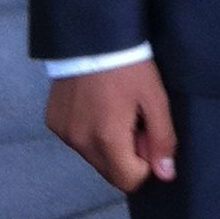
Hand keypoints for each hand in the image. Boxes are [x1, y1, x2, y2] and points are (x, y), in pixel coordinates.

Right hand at [46, 61, 176, 192]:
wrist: (92, 37)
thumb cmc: (129, 67)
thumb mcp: (155, 100)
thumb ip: (162, 140)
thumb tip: (166, 174)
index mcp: (107, 139)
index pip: (129, 181)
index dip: (145, 165)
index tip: (148, 136)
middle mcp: (80, 142)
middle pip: (110, 173)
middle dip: (127, 156)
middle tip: (134, 122)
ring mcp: (64, 133)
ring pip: (94, 158)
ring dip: (109, 145)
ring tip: (116, 111)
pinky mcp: (54, 123)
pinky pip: (78, 142)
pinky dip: (91, 134)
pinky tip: (98, 107)